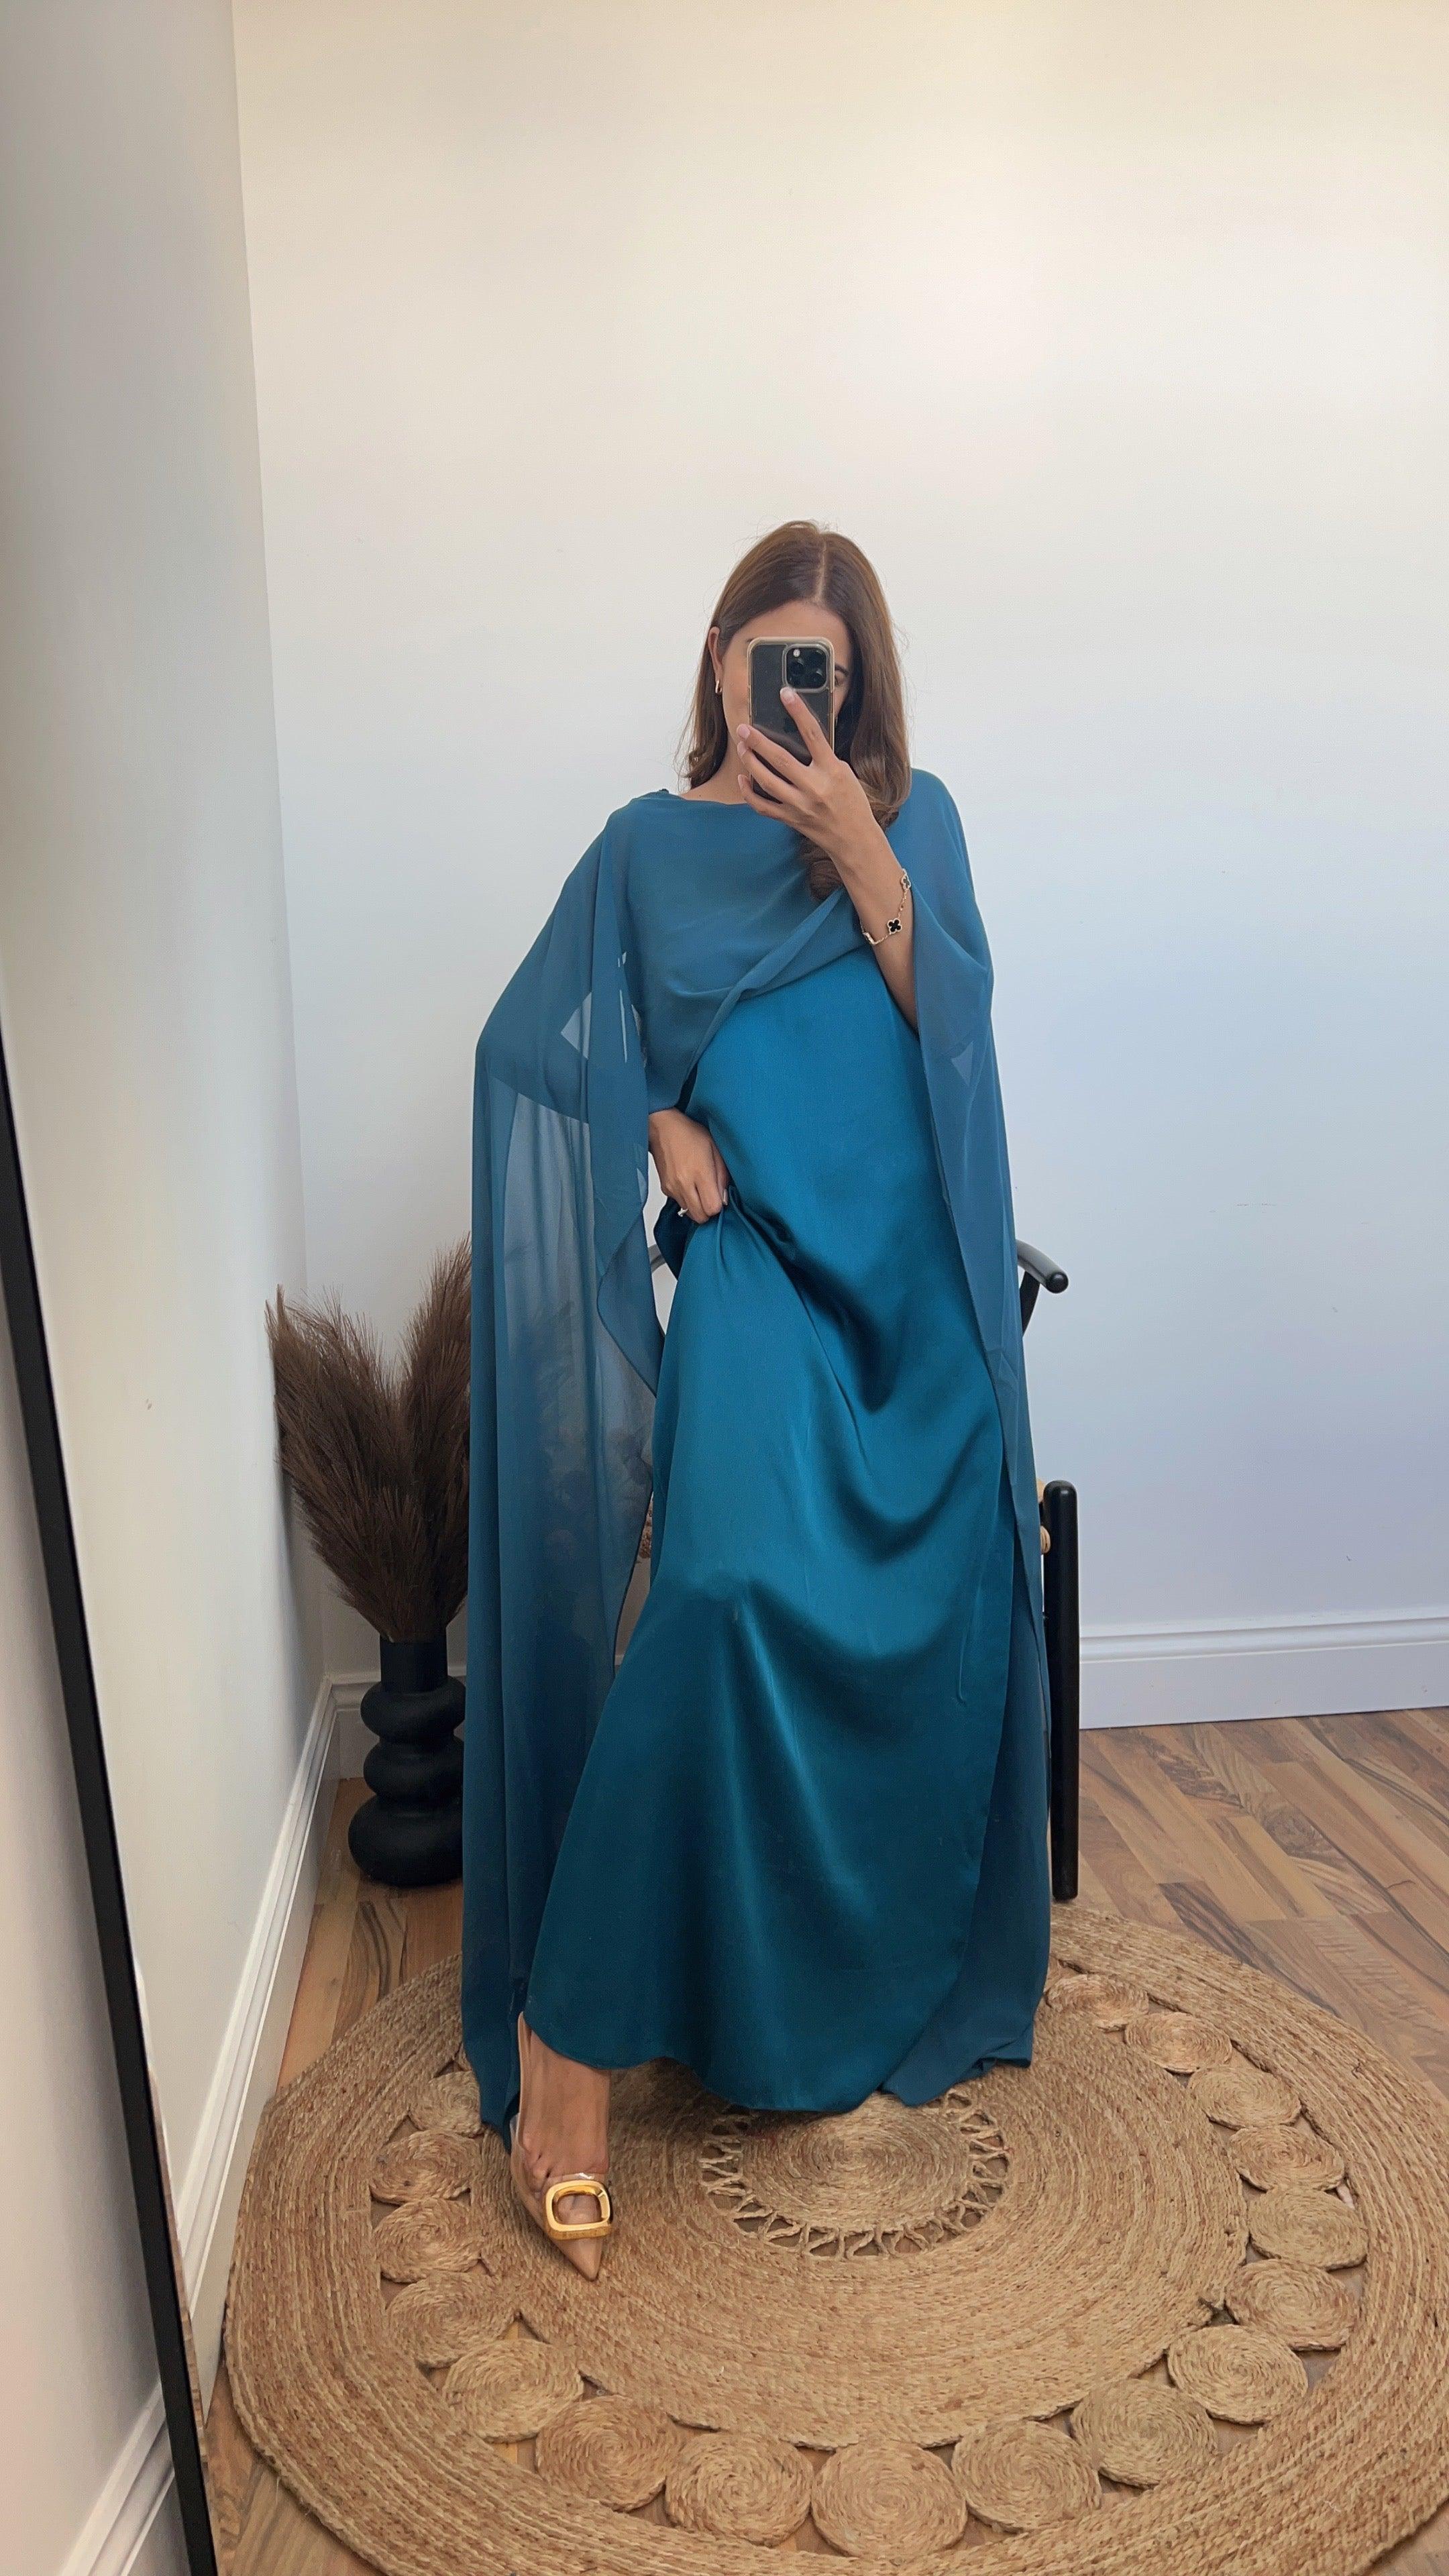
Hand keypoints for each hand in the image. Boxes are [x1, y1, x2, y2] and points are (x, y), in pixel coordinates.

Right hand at [648, 1108, 728, 1222]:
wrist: (663, 1128)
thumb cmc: (689, 1134)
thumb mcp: (715, 1149)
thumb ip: (722, 1175)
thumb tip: (724, 1197)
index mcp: (700, 1173)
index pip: (712, 1208)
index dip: (719, 1206)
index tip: (720, 1196)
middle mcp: (684, 1184)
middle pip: (700, 1217)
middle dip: (708, 1211)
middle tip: (711, 1196)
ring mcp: (672, 1188)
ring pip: (689, 1213)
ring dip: (697, 1206)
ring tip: (700, 1188)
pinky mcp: (665, 1189)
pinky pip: (680, 1204)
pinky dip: (687, 1199)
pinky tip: (689, 1184)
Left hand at [735, 690, 877, 866]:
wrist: (855, 840)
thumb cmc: (852, 803)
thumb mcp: (845, 774)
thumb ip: (823, 758)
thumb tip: (798, 741)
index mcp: (831, 771)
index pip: (813, 734)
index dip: (798, 711)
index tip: (786, 693)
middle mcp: (814, 787)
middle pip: (780, 759)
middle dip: (758, 741)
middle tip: (744, 728)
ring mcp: (800, 805)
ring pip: (766, 781)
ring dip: (750, 762)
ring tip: (742, 747)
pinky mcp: (791, 820)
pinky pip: (763, 806)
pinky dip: (749, 793)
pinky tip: (743, 779)